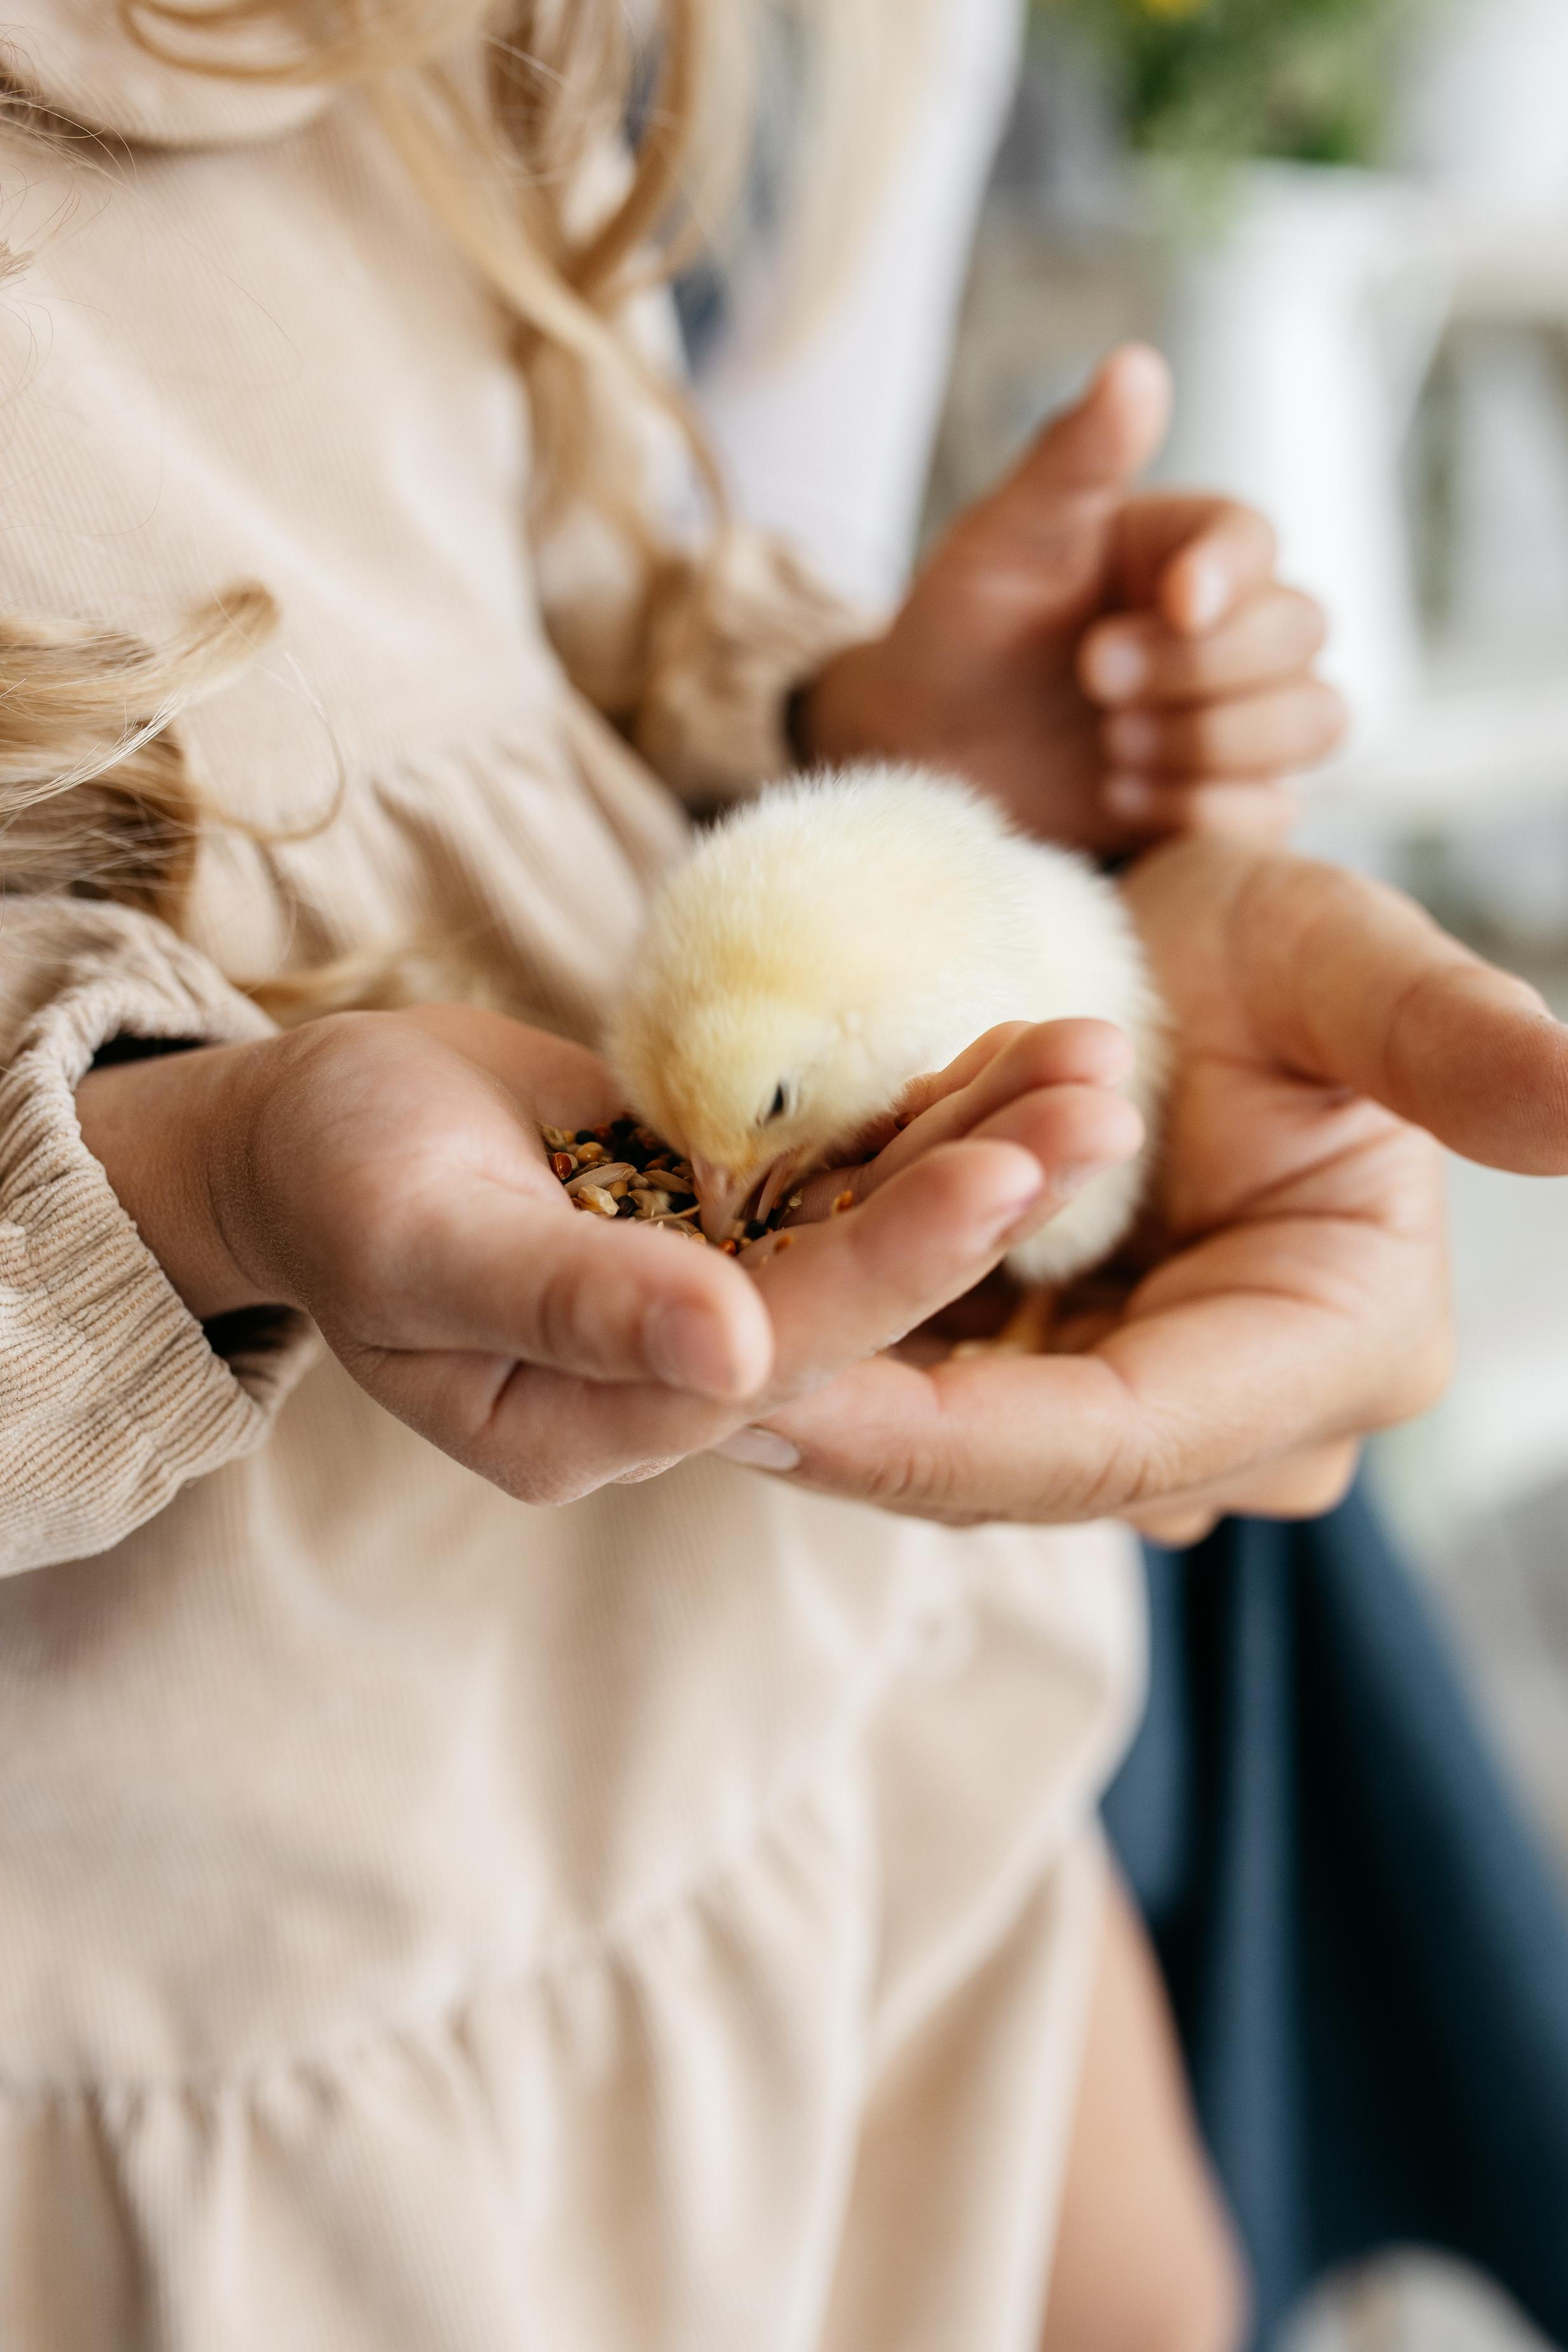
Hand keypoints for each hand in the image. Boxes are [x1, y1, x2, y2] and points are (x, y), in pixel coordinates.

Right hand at [75, 1003, 1139, 1503]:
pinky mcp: (730, 1229)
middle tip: (1111, 1099)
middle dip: (985, 1198)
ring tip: (1102, 1054)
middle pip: (859, 1296)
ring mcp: (713, 1309)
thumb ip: (570, 1303)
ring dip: (988, 1145)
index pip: (777, 1351)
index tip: (1008, 1173)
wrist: (310, 1131)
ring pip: (873, 1230)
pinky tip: (1021, 1051)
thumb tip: (732, 1356)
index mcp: (601, 1424)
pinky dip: (927, 1114)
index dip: (892, 1267)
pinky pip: (845, 1176)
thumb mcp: (419, 1236)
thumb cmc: (332, 1174)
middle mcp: (681, 1386)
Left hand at [736, 842, 1567, 1535]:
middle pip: (1026, 1473)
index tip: (766, 1405)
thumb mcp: (1340, 958)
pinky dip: (847, 1366)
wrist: (1161, 952)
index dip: (941, 1444)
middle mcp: (1249, 1421)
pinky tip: (732, 1325)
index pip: (1118, 1443)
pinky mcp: (1066, 1395)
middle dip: (861, 1427)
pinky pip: (938, 1409)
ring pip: (966, 1452)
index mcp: (1334, 1346)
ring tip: (688, 1343)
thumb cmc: (1258, 939)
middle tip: (680, 1380)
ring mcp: (1150, 1420)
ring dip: (838, 1396)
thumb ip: (1448, 1040)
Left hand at [803, 345, 1344, 852]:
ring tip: (1110, 746)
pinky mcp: (1223, 803)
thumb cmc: (961, 631)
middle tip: (1093, 677)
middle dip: (1199, 668)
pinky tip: (1119, 794)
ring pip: (1313, 721)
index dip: (1229, 577)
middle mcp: (1230, 628)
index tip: (1174, 602)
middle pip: (1301, 635)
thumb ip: (1074, 460)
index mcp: (1187, 548)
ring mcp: (1237, 719)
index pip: (1259, 543)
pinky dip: (1205, 811)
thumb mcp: (1003, 537)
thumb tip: (1135, 365)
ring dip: (1212, 740)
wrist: (922, 750)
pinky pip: (1274, 815)